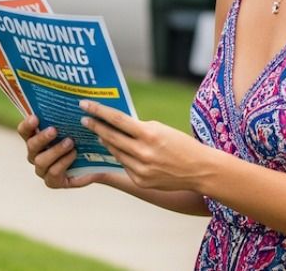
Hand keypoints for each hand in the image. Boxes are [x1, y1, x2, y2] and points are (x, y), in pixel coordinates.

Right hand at [18, 114, 101, 189]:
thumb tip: (70, 100)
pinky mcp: (52, 182)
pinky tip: (74, 155)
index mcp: (34, 139)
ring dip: (55, 151)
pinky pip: (53, 173)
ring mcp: (42, 170)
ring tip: (70, 143)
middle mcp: (34, 155)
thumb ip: (64, 118)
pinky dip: (64, 163)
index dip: (27, 125)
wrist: (93, 164)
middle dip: (42, 138)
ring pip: (41, 161)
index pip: (23, 131)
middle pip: (31, 146)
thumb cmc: (79, 141)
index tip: (35, 117)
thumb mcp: (72, 128)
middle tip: (54, 130)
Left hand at [79, 100, 210, 191]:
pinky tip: (119, 150)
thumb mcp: (161, 129)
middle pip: (111, 137)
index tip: (84, 105)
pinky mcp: (141, 181)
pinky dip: (122, 156)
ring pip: (115, 152)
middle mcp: (143, 153)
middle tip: (84, 119)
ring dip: (106, 142)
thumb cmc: (181, 144)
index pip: (117, 119)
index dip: (98, 111)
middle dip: (95, 127)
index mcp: (149, 134)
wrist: (201, 170)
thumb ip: (138, 128)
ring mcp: (141, 169)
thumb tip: (116, 125)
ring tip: (99, 134)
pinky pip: (125, 165)